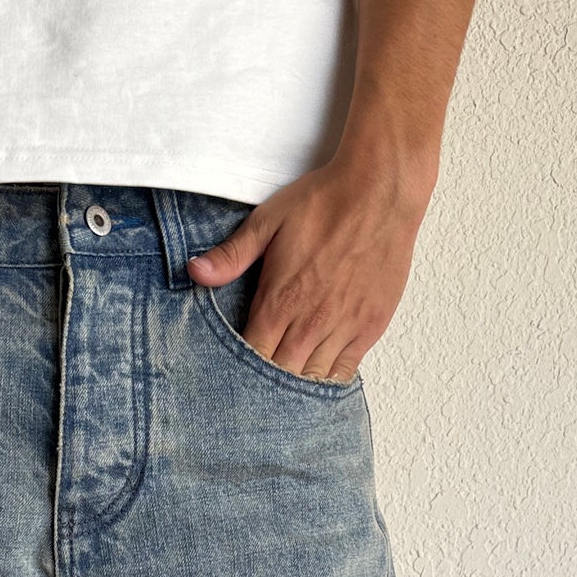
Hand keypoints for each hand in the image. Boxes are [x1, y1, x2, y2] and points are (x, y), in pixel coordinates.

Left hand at [185, 147, 435, 384]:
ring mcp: (344, 327)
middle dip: (264, 383)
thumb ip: (232, 255)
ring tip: (282, 385)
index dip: (239, 369)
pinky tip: (315, 377)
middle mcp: (311, 322)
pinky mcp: (370, 327)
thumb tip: (195, 272)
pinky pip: (345, 372)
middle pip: (280, 376)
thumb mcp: (268, 221)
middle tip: (253, 385)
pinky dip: (328, 380)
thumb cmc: (324, 202)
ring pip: (312, 381)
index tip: (232, 371)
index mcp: (280, 300)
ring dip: (296, 386)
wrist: (381, 190)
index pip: (251, 357)